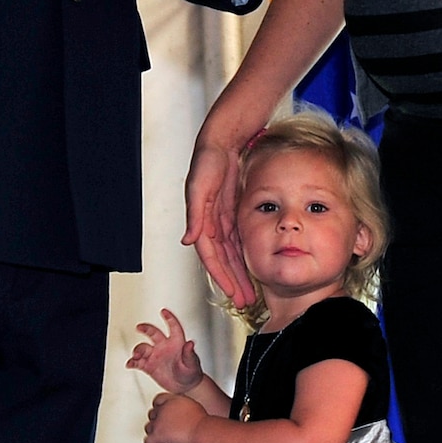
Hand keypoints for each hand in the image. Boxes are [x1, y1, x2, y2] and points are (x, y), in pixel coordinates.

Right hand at [126, 309, 204, 392]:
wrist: (185, 386)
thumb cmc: (191, 373)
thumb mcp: (192, 364)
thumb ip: (190, 354)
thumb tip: (190, 343)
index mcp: (176, 343)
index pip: (173, 327)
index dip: (169, 318)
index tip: (164, 311)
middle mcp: (164, 346)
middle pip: (153, 332)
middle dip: (146, 328)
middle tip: (139, 327)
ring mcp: (156, 356)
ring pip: (143, 348)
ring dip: (138, 350)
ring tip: (136, 356)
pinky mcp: (149, 366)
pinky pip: (138, 362)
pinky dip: (132, 362)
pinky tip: (130, 364)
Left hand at [144, 390, 206, 442]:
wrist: (202, 431)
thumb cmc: (203, 422)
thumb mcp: (192, 406)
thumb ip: (182, 407)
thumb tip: (183, 412)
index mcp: (172, 400)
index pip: (158, 400)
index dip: (159, 408)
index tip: (162, 413)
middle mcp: (163, 409)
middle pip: (152, 414)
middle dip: (157, 421)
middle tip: (163, 427)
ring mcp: (159, 423)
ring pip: (148, 427)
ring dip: (154, 432)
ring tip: (160, 437)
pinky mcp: (157, 435)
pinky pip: (148, 441)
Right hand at [183, 136, 254, 308]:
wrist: (225, 141)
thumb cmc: (208, 160)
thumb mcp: (200, 186)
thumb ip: (195, 214)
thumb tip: (187, 240)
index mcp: (201, 220)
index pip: (211, 256)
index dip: (220, 276)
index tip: (231, 292)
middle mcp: (210, 223)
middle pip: (223, 261)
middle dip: (232, 282)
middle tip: (244, 301)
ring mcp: (222, 220)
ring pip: (232, 254)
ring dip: (239, 274)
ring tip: (250, 293)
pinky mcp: (234, 213)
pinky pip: (239, 241)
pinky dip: (245, 256)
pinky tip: (254, 268)